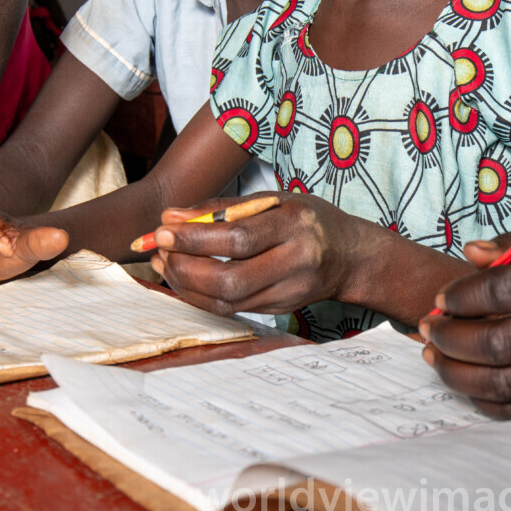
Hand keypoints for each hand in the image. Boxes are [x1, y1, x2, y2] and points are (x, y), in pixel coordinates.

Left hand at [152, 193, 372, 315]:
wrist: (351, 257)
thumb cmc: (309, 220)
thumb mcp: (275, 200)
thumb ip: (223, 207)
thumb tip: (173, 217)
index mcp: (296, 226)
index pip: (239, 238)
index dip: (195, 237)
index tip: (164, 229)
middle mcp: (296, 262)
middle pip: (230, 278)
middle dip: (185, 267)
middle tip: (160, 249)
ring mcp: (288, 293)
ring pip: (226, 301)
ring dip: (186, 284)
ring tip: (165, 262)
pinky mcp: (278, 310)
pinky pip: (229, 309)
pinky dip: (199, 295)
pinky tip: (183, 277)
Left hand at [418, 227, 510, 418]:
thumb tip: (470, 254)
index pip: (505, 290)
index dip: (462, 296)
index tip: (442, 299)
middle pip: (499, 342)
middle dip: (450, 338)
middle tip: (427, 329)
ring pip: (503, 382)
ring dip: (457, 373)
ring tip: (435, 356)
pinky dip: (483, 399)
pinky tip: (466, 380)